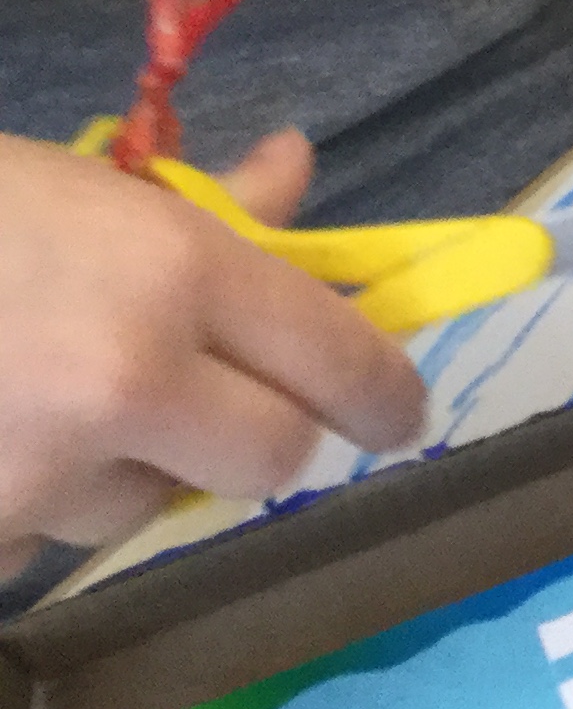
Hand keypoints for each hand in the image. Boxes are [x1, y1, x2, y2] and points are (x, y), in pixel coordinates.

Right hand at [0, 131, 428, 578]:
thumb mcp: (89, 189)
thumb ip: (210, 207)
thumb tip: (296, 168)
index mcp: (174, 274)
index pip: (336, 358)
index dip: (383, 395)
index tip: (399, 415)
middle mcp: (128, 379)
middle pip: (270, 460)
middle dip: (256, 440)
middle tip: (219, 412)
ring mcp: (44, 471)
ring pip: (141, 507)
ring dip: (117, 472)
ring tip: (38, 400)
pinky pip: (40, 540)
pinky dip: (26, 505)